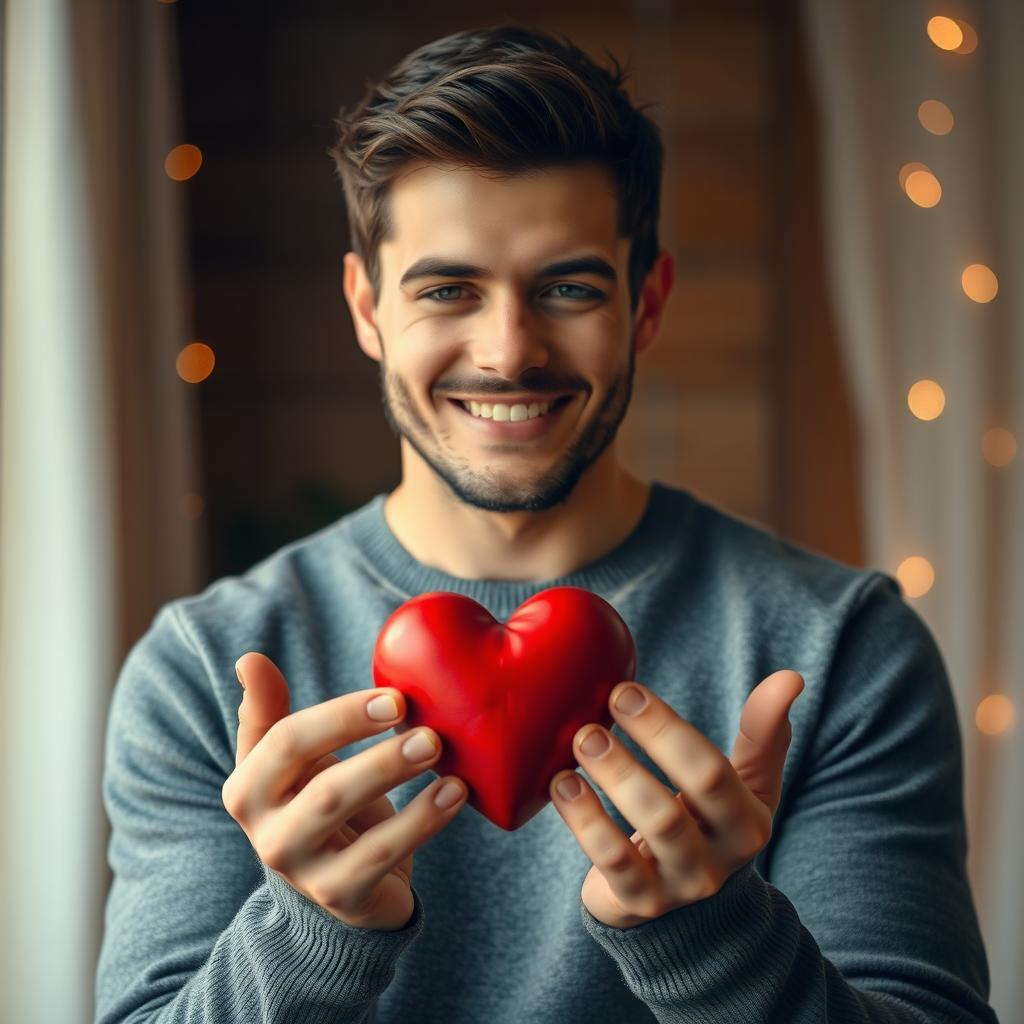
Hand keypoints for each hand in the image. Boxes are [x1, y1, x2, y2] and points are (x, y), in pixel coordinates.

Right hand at [221, 652, 467, 930]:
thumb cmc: (313, 799)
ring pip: (354, 828)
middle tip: (430, 731)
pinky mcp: (341, 897)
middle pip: (325, 789)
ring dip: (399, 783)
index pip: (288, 743)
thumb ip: (269, 712)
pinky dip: (423, 821)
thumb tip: (249, 660)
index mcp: (247, 789)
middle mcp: (266, 834)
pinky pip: (383, 857)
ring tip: (440, 752)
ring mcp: (302, 871)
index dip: (342, 717)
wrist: (336, 880)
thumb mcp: (287, 760)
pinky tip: (455, 792)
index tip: (395, 698)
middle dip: (380, 757)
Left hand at [549, 669, 804, 927]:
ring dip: (612, 778)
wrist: (692, 912)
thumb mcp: (745, 785)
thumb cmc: (712, 824)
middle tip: (601, 708)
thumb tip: (791, 678)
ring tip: (581, 739)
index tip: (625, 690)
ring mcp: (680, 885)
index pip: (710, 770)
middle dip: (641, 749)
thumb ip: (763, 734)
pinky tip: (562, 784)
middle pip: (677, 802)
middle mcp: (718, 858)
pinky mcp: (642, 903)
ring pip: (647, 829)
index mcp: (746, 821)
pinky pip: (612, 861)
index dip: (668, 729)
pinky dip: (584, 820)